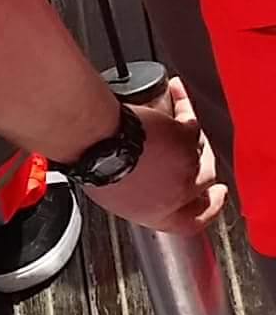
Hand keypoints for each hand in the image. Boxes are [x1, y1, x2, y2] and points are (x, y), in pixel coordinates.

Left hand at [86, 81, 225, 233]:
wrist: (98, 146)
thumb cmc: (98, 169)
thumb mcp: (117, 198)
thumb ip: (142, 198)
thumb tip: (144, 187)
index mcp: (160, 215)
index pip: (195, 220)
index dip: (211, 207)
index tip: (216, 196)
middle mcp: (178, 194)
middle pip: (204, 181)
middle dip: (204, 166)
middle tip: (202, 157)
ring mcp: (186, 166)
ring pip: (200, 151)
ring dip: (188, 135)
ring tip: (172, 121)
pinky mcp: (187, 139)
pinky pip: (192, 122)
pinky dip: (183, 106)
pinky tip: (175, 94)